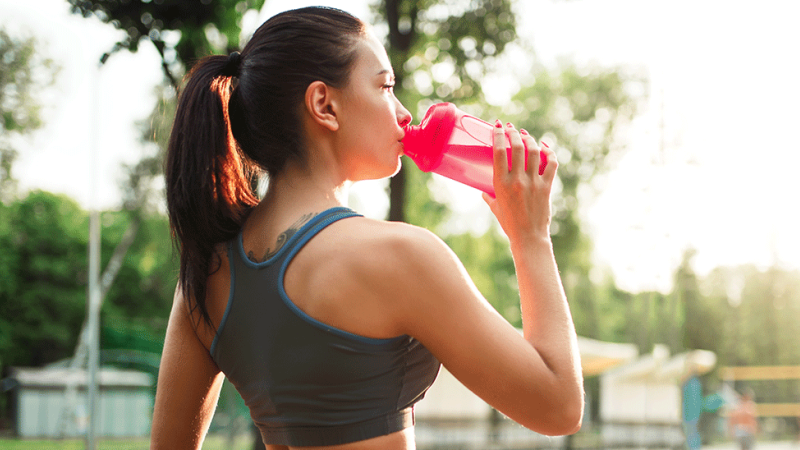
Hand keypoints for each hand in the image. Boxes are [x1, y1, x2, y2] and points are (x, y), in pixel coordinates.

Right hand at [482, 121, 557, 243]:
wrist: (529, 238)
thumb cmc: (509, 224)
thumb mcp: (494, 208)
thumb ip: (489, 197)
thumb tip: (484, 191)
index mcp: (501, 184)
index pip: (500, 151)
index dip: (499, 134)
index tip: (497, 126)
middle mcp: (518, 180)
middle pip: (518, 147)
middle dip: (514, 133)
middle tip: (511, 128)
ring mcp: (534, 182)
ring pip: (535, 151)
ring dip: (530, 139)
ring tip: (525, 135)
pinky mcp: (547, 187)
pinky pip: (552, 163)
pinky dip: (549, 152)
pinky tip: (544, 146)